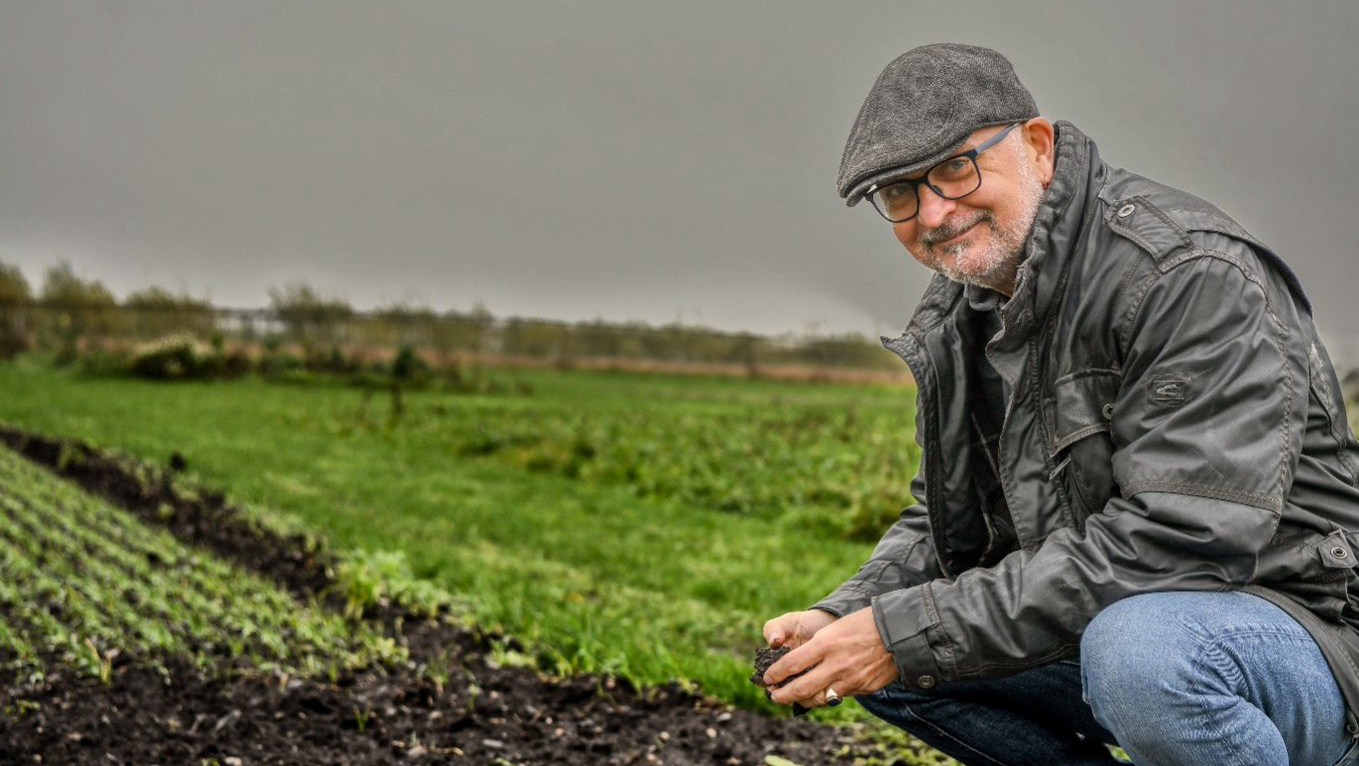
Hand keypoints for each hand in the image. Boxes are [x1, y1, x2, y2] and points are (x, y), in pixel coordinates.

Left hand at [763, 606, 897, 708]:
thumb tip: (800, 662)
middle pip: (801, 688)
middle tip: (773, 696)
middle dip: (783, 695)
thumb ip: (818, 646)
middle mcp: (835, 664)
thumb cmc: (864, 624)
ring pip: (818, 698)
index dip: (776, 674)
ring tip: (794, 699)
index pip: (791, 664)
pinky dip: (825, 697)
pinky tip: (819, 695)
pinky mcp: (861, 688)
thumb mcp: (836, 628)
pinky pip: (838, 696)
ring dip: (802, 701)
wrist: (899, 633)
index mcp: (825, 643)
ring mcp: (849, 679)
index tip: (767, 678)